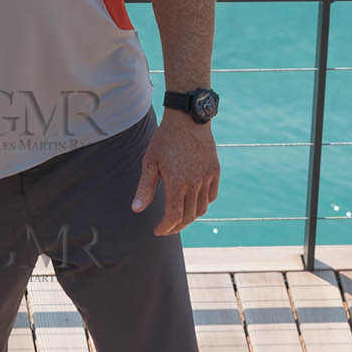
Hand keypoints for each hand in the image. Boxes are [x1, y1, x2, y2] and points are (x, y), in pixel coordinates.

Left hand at [131, 112, 219, 234]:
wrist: (188, 120)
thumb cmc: (165, 140)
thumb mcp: (149, 162)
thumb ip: (145, 188)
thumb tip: (137, 210)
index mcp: (177, 183)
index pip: (174, 216)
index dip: (166, 227)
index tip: (157, 231)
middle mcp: (195, 183)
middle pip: (189, 216)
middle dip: (176, 226)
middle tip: (165, 228)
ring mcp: (207, 178)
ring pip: (202, 208)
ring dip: (190, 217)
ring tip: (177, 218)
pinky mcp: (215, 172)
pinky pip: (211, 196)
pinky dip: (202, 204)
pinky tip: (192, 204)